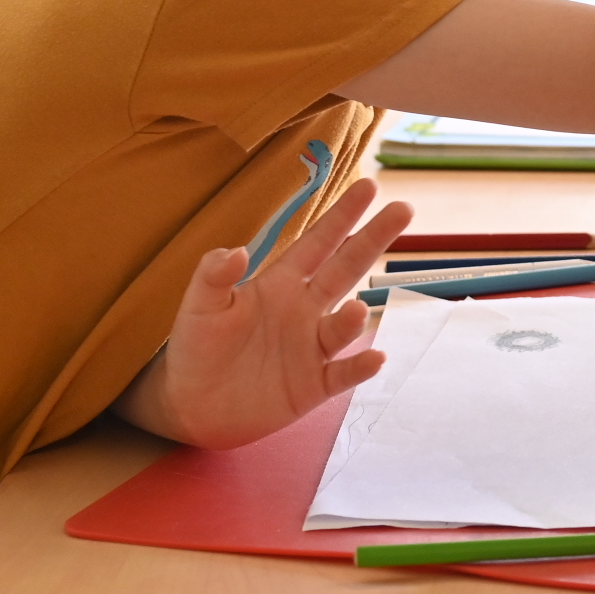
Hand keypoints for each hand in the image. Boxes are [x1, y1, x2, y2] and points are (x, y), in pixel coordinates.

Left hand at [115, 178, 412, 448]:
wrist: (191, 408)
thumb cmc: (195, 349)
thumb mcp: (198, 308)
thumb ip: (213, 277)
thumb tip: (236, 250)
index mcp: (280, 284)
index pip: (318, 243)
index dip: (343, 215)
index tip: (368, 185)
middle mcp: (304, 310)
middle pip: (346, 269)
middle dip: (374, 239)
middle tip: (403, 208)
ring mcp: (312, 348)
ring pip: (343, 326)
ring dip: (352, 318)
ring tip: (354, 310)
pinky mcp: (313, 386)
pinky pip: (343, 374)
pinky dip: (359, 368)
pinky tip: (375, 358)